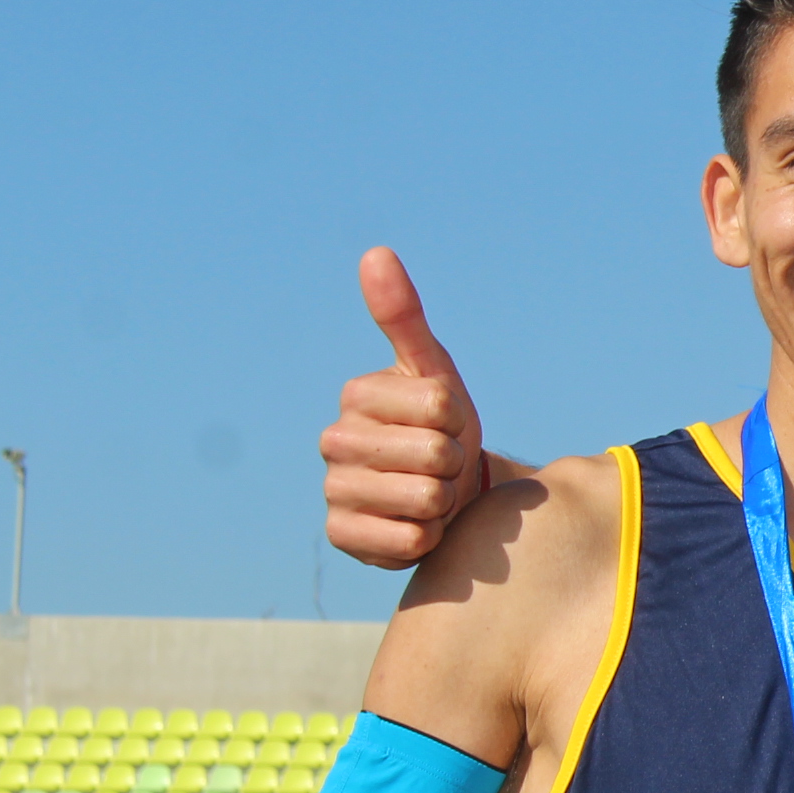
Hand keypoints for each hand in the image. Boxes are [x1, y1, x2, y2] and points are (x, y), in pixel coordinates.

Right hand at [321, 247, 493, 569]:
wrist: (442, 492)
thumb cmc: (441, 425)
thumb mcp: (432, 369)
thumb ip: (404, 315)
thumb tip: (375, 252)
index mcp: (358, 395)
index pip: (441, 406)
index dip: (459, 420)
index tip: (446, 423)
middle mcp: (334, 441)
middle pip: (435, 455)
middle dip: (454, 463)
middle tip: (440, 463)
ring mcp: (334, 490)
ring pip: (424, 499)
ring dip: (444, 501)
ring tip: (431, 492)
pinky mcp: (342, 537)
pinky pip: (409, 540)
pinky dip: (428, 536)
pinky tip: (417, 524)